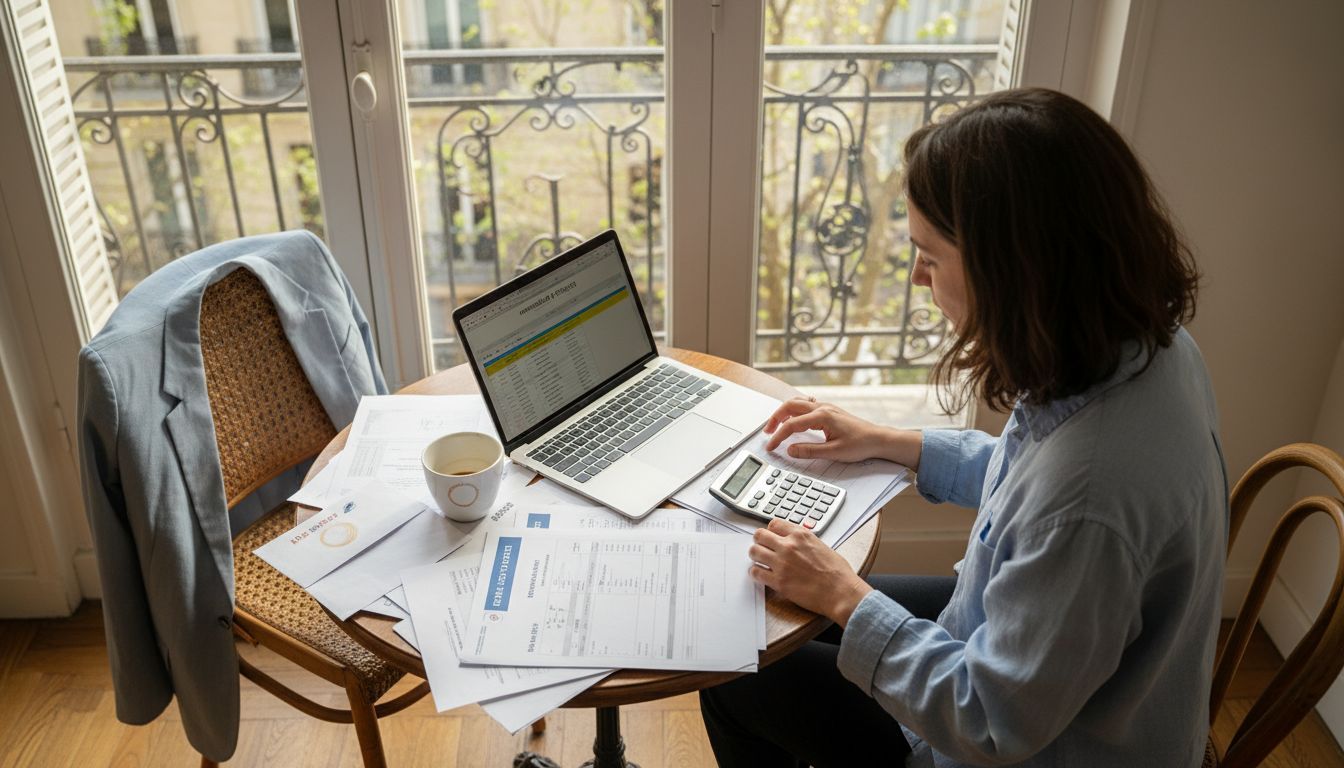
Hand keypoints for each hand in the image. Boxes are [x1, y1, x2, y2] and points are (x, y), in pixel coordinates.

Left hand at [749, 518, 872, 626]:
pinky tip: (761, 575)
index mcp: (801, 535)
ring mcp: (782, 564)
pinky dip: (756, 573)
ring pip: (754, 552)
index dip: (771, 531)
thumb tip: (795, 542)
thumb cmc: (837, 572)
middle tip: (762, 548)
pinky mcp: (778, 581)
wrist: (841, 592)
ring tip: (760, 561)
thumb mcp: (821, 546)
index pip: (774, 524)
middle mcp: (789, 546)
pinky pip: (756, 572)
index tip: (771, 537)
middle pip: (759, 535)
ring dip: (755, 556)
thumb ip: (804, 541)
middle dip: (759, 541)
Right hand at [763, 396, 884, 462]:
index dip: (778, 436)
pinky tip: (793, 418)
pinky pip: (805, 405)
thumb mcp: (834, 452)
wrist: (878, 439)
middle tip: (768, 433)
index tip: (771, 446)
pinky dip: (794, 410)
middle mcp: (822, 408)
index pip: (792, 425)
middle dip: (775, 418)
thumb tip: (790, 450)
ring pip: (796, 403)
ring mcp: (825, 408)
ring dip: (783, 412)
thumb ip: (810, 451)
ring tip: (776, 426)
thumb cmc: (861, 444)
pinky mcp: (828, 411)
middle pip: (789, 406)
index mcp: (822, 417)